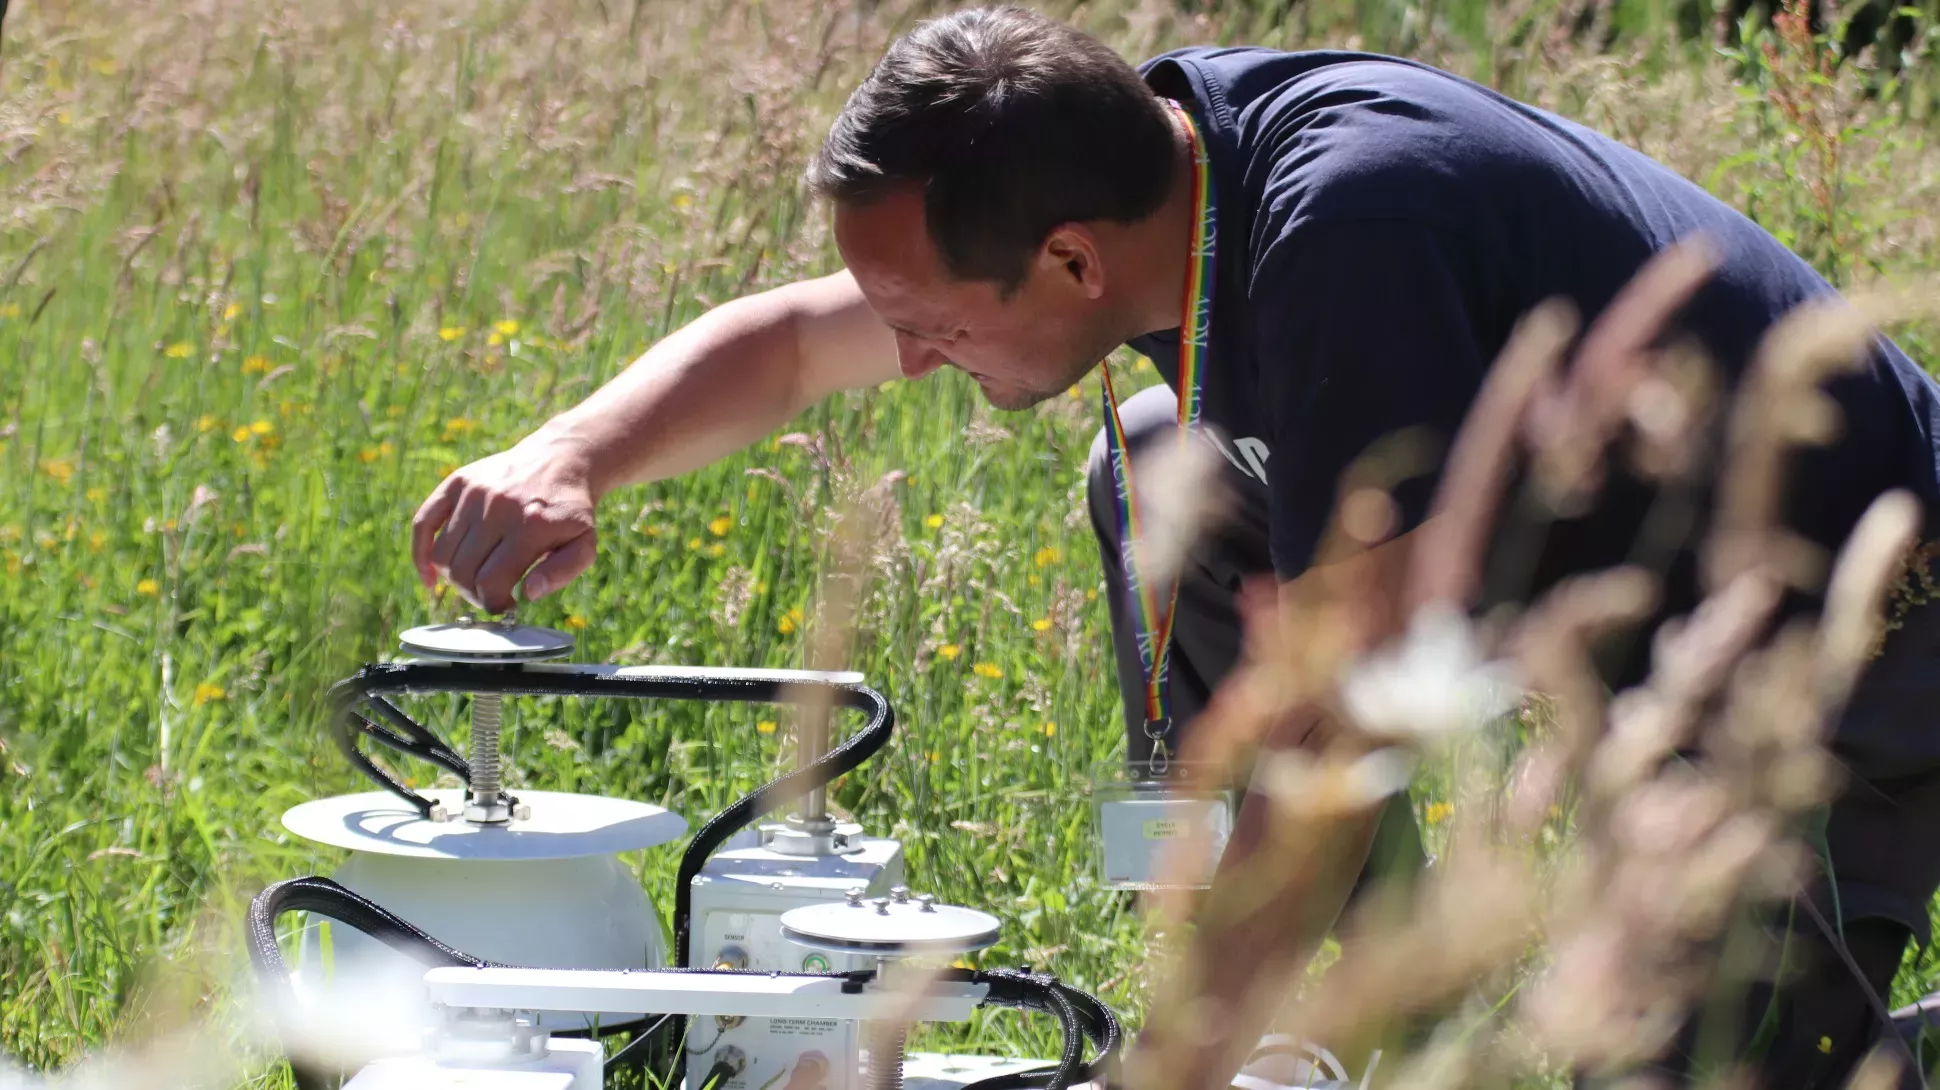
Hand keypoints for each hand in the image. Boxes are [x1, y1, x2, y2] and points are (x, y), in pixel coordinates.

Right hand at [410, 436, 599, 613]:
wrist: (562, 460)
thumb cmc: (570, 511)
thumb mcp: (584, 544)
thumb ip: (563, 572)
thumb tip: (528, 593)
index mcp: (531, 525)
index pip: (491, 581)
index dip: (493, 603)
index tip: (504, 606)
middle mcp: (498, 506)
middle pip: (463, 571)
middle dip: (474, 594)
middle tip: (490, 595)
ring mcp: (474, 492)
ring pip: (443, 554)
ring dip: (453, 578)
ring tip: (475, 579)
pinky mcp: (458, 482)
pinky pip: (423, 523)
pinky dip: (420, 554)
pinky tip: (430, 576)